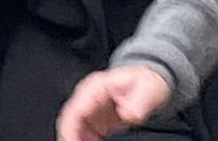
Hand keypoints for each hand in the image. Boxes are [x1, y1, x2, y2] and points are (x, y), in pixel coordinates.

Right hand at [56, 66, 171, 140]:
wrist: (147, 82)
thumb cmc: (145, 82)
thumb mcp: (147, 90)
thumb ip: (137, 102)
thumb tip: (126, 113)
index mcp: (96, 86)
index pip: (76, 109)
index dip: (70, 128)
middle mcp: (89, 95)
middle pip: (71, 118)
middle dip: (70, 135)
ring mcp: (91, 106)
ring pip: (74, 125)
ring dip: (76, 138)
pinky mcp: (95, 117)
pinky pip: (83, 131)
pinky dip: (83, 140)